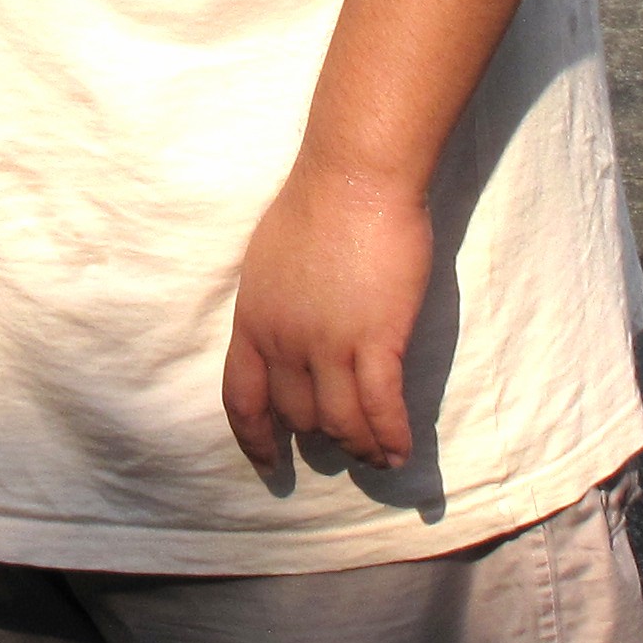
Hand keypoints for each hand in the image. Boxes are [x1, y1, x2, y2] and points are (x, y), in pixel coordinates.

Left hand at [222, 153, 435, 471]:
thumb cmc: (316, 205)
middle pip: (298, 415)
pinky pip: (381, 408)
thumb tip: (285, 331)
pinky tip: (402, 455)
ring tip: (377, 459)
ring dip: (360, 448)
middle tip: (345, 446)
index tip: (267, 463)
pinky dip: (391, 438)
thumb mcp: (269, 262)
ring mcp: (330, 344)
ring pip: (341, 423)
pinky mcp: (377, 340)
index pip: (241, 398)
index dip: (254, 438)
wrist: (354, 178)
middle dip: (321, 438)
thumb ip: (275, 305)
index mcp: (253, 320)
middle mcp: (285, 342)